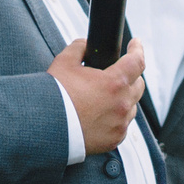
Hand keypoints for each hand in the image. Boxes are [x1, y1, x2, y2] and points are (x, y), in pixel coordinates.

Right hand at [49, 38, 145, 154]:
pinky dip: (116, 119)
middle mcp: (122, 104)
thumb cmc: (55, 96)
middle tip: (118, 72)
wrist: (45, 128)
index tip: (136, 44)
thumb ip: (79, 48)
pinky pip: (122, 126)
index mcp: (115, 83)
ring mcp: (120, 124)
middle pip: (138, 85)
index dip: (137, 49)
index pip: (137, 61)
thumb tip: (85, 45)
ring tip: (106, 97)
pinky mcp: (114, 140)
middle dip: (131, 76)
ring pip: (131, 107)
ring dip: (123, 99)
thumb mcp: (64, 62)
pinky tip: (101, 116)